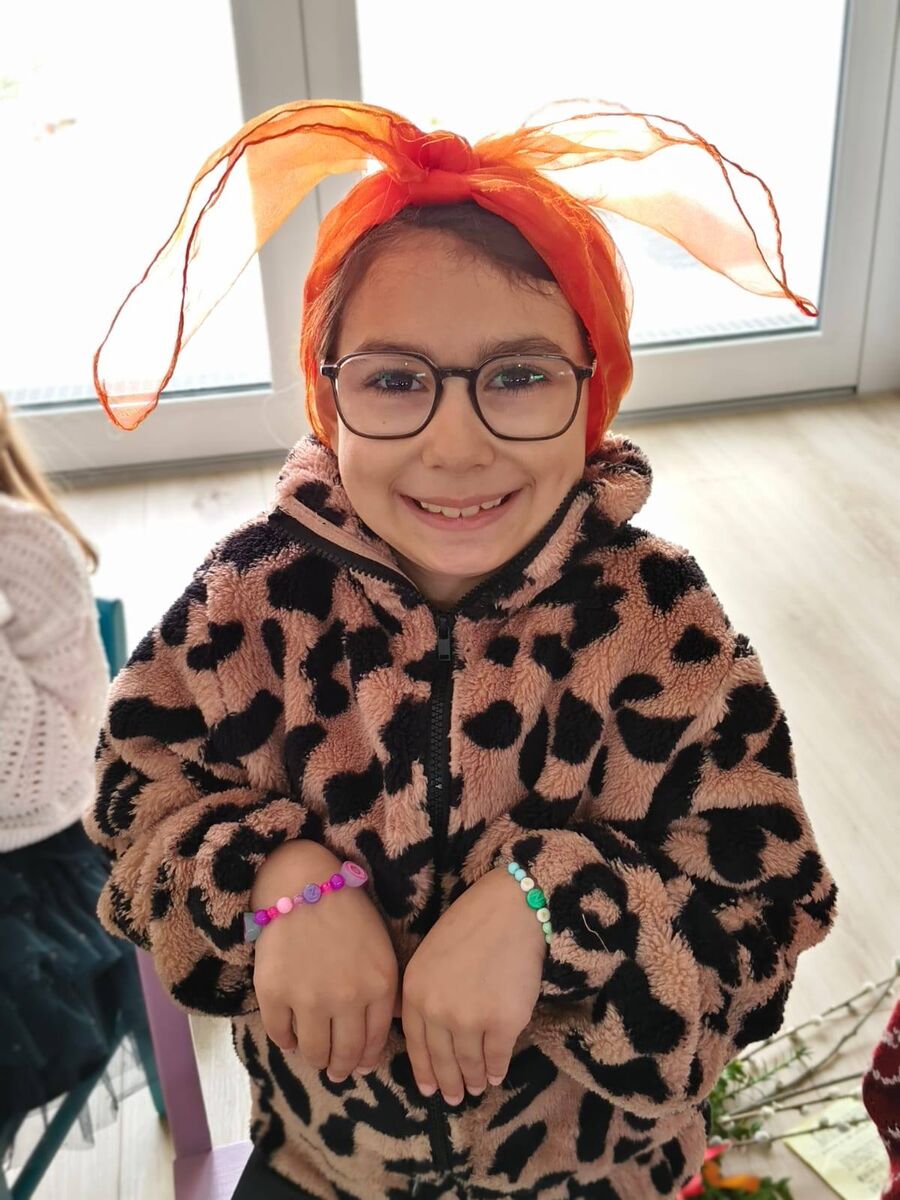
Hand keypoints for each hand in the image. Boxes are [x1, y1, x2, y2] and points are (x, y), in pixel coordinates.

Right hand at [251, 842, 400, 1080]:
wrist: (304, 883)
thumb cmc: (348, 914)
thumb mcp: (382, 952)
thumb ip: (385, 997)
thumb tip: (376, 1049)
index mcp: (379, 986)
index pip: (374, 1044)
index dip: (365, 1060)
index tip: (358, 1065)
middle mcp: (347, 998)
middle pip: (345, 1055)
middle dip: (341, 1067)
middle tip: (336, 1070)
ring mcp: (308, 997)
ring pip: (313, 1052)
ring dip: (315, 1058)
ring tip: (315, 1054)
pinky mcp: (274, 993)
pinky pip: (281, 1035)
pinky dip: (286, 1040)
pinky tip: (291, 1034)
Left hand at [401, 866, 545, 1104]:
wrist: (511, 909)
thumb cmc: (471, 925)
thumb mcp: (430, 955)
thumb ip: (422, 992)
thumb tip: (421, 1028)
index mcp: (415, 991)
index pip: (415, 1044)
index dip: (424, 1070)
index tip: (428, 1088)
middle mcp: (437, 1010)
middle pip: (441, 1060)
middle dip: (448, 1083)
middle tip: (453, 1098)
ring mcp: (470, 1020)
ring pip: (469, 1063)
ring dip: (472, 1079)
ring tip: (475, 1087)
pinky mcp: (503, 1023)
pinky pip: (497, 1057)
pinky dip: (496, 1069)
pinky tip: (495, 1074)